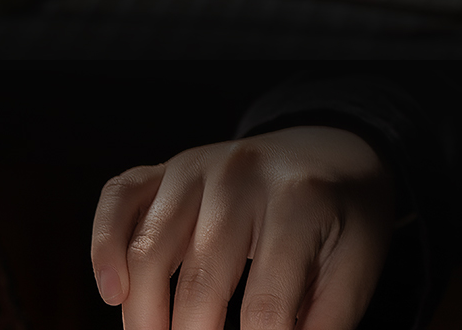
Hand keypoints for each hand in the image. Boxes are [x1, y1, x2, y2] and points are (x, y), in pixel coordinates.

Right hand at [91, 126, 394, 329]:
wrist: (329, 149)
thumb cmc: (344, 215)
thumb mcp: (357, 267)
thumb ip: (325, 326)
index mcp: (297, 201)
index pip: (267, 309)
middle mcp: (239, 176)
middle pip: (201, 286)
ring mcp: (196, 165)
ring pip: (150, 251)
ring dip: (144, 318)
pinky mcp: (167, 166)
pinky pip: (119, 200)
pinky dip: (103, 246)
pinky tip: (112, 291)